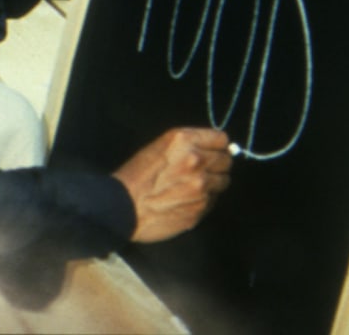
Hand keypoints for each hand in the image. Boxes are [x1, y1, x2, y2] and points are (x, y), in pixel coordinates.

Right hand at [113, 127, 231, 242]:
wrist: (122, 208)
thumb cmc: (136, 176)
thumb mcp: (161, 147)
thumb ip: (189, 145)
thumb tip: (214, 149)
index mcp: (185, 141)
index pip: (221, 139)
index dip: (217, 146)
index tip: (213, 151)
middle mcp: (197, 161)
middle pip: (226, 160)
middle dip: (217, 164)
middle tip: (203, 170)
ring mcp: (201, 186)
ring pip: (223, 181)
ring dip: (213, 183)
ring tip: (194, 187)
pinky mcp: (200, 208)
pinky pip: (214, 200)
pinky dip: (205, 200)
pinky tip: (188, 200)